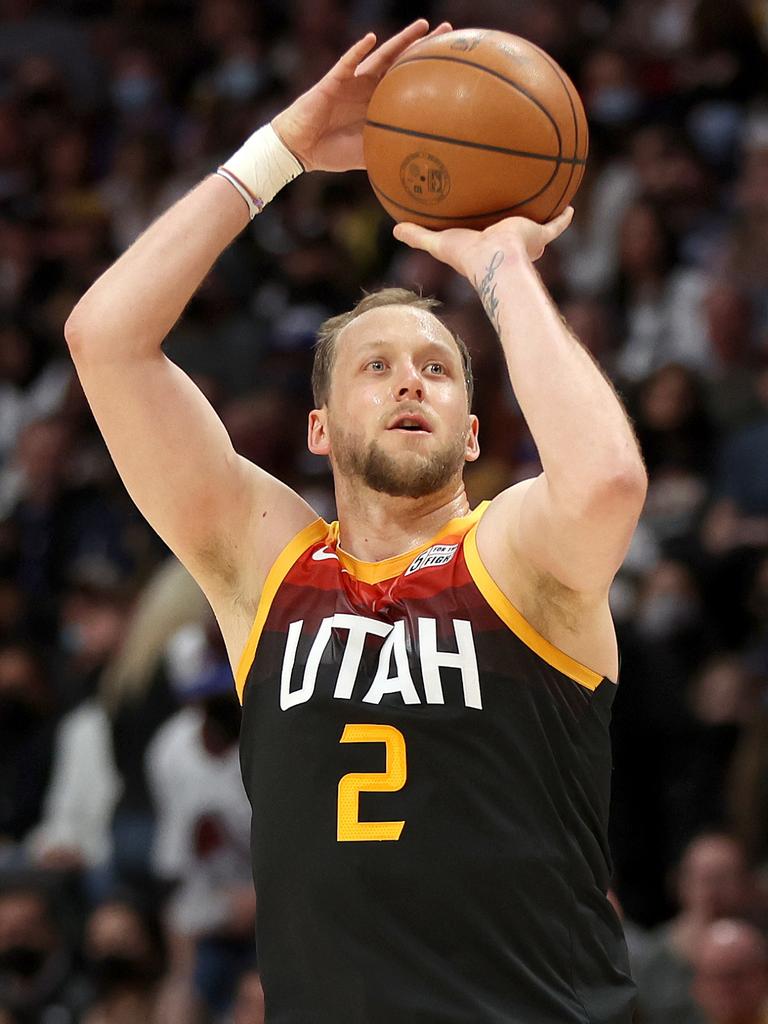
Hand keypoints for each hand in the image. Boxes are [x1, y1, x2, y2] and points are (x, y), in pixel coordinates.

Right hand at [272, 20, 451, 172]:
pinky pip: (347, 62)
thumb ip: (389, 154)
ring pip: (381, 55)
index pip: (408, 82)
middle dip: (423, 46)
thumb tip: (418, 168)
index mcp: (378, 103)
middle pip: (401, 61)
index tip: (452, 63)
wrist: (301, 149)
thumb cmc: (332, 153)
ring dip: (401, 40)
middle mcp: (369, 87)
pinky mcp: (333, 81)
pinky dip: (358, 50)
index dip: (427, 72)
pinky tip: (371, 38)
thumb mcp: (368, 155)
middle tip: (448, 31)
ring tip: (423, 26)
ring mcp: (353, 81)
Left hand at [392, 207, 573, 278]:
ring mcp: (526, 241)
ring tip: (545, 201)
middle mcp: (508, 245)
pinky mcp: (540, 234)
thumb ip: (418, 237)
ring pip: (536, 227)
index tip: (483, 222)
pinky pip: (556, 225)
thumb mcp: (439, 244)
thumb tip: (394, 229)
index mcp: (486, 247)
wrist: (495, 260)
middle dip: (514, 225)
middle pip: (512, 233)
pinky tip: (569, 205)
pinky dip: (563, 217)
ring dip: (540, 216)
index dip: (484, 231)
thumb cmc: (468, 257)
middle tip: (513, 211)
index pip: (486, 238)